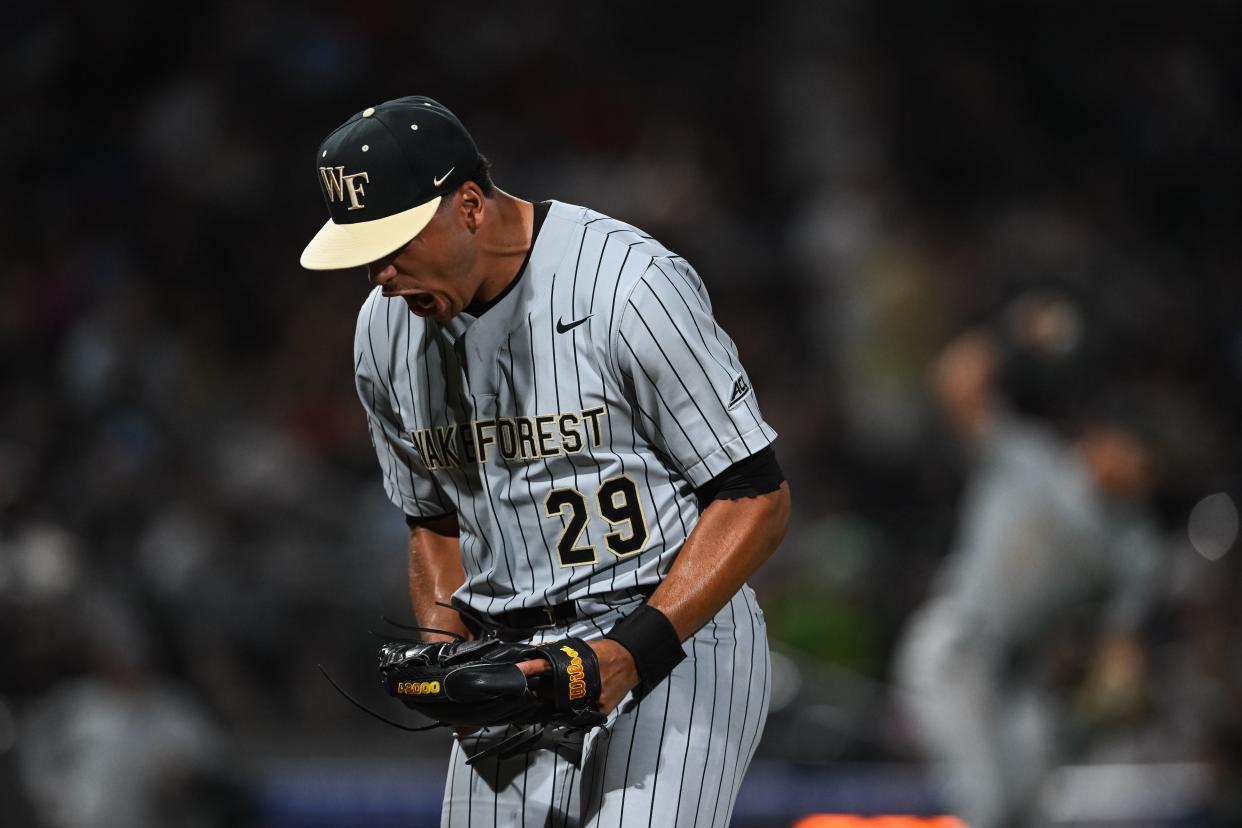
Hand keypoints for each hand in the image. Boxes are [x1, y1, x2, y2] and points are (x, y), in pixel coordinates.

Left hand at [517, 638, 638, 715]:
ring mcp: (591, 699)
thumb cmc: (605, 652)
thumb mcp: (581, 649)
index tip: (518, 670)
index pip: (547, 665)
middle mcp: (582, 684)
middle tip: (534, 691)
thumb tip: (541, 661)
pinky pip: (579, 715)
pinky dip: (573, 712)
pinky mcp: (599, 710)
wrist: (630, 660)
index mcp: (575, 664)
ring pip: (564, 707)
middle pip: (551, 692)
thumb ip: (563, 657)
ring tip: (552, 701)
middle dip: (541, 692)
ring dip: (555, 705)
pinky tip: (571, 707)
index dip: (531, 668)